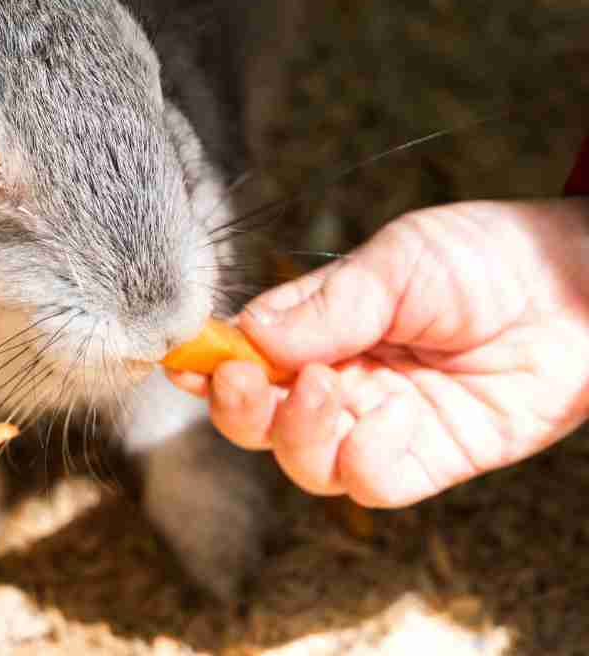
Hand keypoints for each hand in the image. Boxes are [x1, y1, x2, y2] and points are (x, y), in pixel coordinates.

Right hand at [169, 200, 588, 506]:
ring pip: (305, 459)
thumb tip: (247, 335)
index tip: (188, 359)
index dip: (211, 363)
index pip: (249, 355)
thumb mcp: (396, 261)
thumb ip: (325, 304)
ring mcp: (383, 422)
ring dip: (298, 433)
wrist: (572, 288)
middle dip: (240, 408)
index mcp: (321, 328)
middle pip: (262, 420)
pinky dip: (362, 461)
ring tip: (332, 388)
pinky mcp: (430, 458)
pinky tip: (386, 419)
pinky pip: (372, 482)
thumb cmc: (481, 256)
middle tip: (246, 381)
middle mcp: (341, 380)